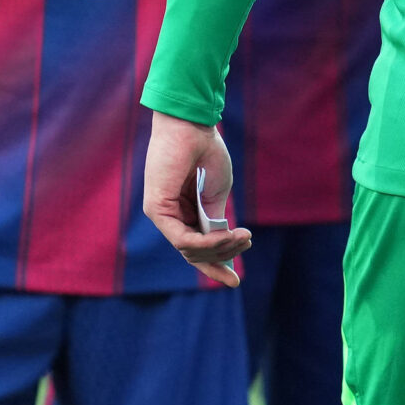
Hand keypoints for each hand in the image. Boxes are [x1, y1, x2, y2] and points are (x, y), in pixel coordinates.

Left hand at [142, 113, 250, 285]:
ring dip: (220, 247)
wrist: (194, 124)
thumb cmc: (205, 149)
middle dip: (223, 255)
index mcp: (184, 209)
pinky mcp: (157, 209)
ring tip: (243, 237)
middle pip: (194, 252)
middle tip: (247, 242)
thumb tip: (221, 243)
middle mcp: (170, 214)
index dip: (216, 265)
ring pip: (189, 249)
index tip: (235, 280)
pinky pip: (182, 238)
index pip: (196, 247)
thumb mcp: (217, 191)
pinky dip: (207, 241)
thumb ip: (215, 218)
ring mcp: (161, 214)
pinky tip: (226, 235)